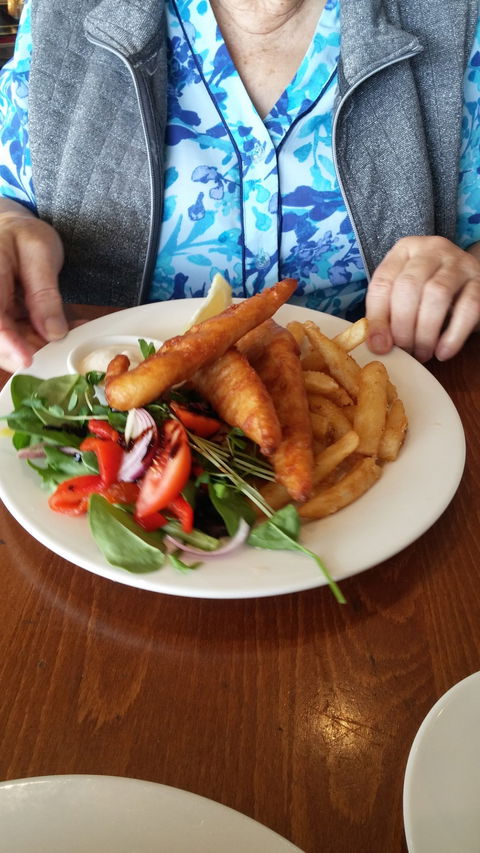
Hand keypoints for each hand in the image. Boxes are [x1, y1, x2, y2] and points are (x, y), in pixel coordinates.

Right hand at [0, 201, 66, 372]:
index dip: (8, 343)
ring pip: (9, 343)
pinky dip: (41, 338)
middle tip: (62, 346)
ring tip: (69, 332)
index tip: (27, 359)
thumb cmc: (22, 234)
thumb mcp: (39, 252)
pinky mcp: (2, 319)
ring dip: (39, 345)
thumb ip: (44, 292)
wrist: (12, 229)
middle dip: (30, 349)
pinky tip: (63, 329)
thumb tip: (53, 332)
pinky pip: (18, 337)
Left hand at [365, 236, 479, 361]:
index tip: (379, 346)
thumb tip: (378, 346)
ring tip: (422, 353)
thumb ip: (388, 314)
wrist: (472, 282)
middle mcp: (432, 250)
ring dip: (425, 332)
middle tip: (404, 350)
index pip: (383, 282)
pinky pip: (468, 307)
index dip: (377, 317)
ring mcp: (459, 263)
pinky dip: (453, 335)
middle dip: (402, 326)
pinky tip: (442, 352)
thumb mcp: (405, 295)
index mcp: (405, 250)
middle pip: (409, 286)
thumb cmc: (429, 291)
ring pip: (436, 294)